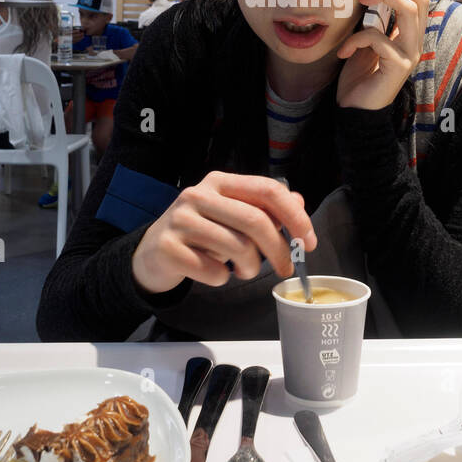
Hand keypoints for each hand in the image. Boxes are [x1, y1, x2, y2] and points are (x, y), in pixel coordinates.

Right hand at [131, 172, 317, 293]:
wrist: (153, 253)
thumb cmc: (201, 233)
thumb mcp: (231, 215)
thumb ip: (263, 208)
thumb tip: (298, 201)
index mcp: (219, 182)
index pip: (267, 190)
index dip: (295, 216)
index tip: (308, 241)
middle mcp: (198, 195)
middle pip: (255, 221)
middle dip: (278, 249)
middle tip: (285, 268)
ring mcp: (180, 220)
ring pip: (237, 247)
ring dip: (250, 268)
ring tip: (244, 270)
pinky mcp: (168, 247)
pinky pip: (213, 270)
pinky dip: (222, 278)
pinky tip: (215, 273)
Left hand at [336, 0, 429, 110]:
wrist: (355, 110)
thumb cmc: (358, 74)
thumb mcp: (363, 38)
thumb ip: (371, 18)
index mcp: (407, 31)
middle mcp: (414, 40)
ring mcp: (410, 54)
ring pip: (409, 12)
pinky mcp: (399, 68)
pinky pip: (380, 40)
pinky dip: (358, 40)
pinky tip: (343, 51)